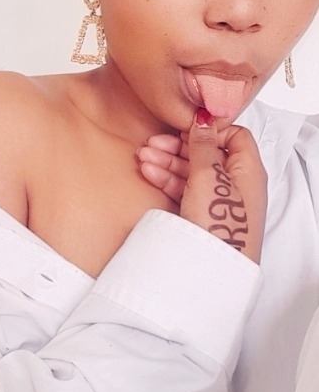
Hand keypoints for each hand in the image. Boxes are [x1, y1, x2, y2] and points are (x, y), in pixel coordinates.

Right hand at [137, 110, 266, 263]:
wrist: (210, 270)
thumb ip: (204, 145)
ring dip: (167, 161)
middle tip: (154, 143)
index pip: (234, 136)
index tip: (184, 128)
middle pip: (208, 154)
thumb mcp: (209, 176)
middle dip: (179, 146)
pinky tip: (149, 172)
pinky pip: (185, 189)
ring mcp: (218, 201)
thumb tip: (204, 121)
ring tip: (143, 157)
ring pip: (192, 172)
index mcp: (248, 170)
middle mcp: (236, 184)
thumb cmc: (219, 226)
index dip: (208, 130)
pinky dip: (167, 179)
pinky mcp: (202, 215)